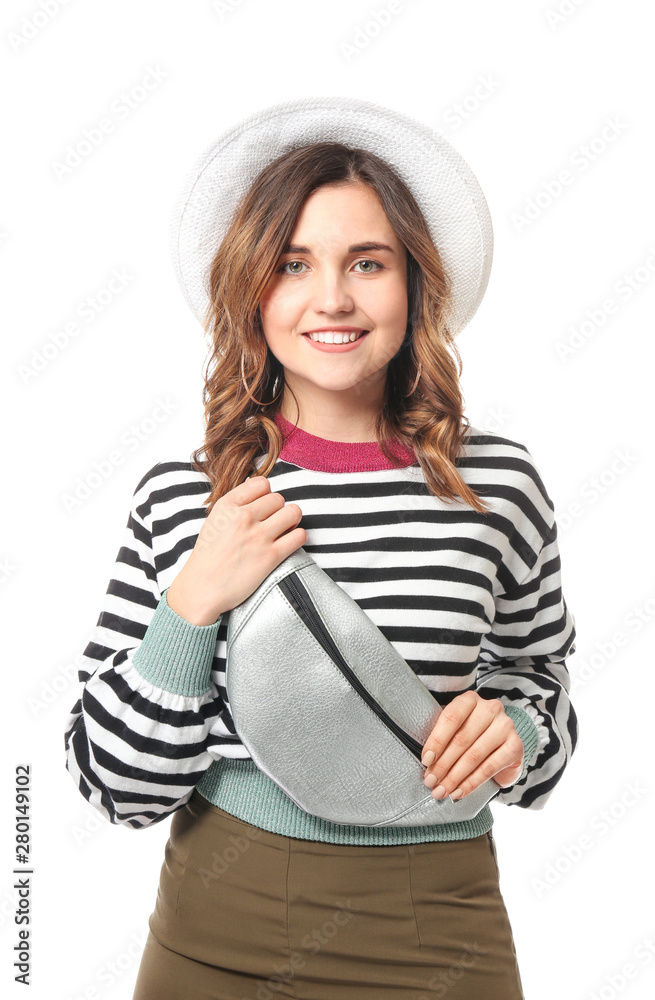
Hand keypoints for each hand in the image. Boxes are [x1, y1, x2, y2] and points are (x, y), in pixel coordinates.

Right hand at [166, 476, 306, 625]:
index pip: (261, 484)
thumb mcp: (214, 521)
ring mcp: (258, 536)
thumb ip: (235, 504)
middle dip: (278, 509)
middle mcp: (243, 517)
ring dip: (292, 520)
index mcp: (228, 506)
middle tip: (273, 522)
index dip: (266, 495)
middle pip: (278, 498)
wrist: (202, 589)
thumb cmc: (207, 557)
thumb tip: (255, 486)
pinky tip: (289, 543)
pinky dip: (298, 537)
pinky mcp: (270, 556)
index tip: (263, 507)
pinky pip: (299, 535)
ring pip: (293, 512)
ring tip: (284, 529)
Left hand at [420, 691, 523, 800]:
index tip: (426, 760)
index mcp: (470, 700)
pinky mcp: (516, 746)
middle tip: (430, 782)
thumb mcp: (456, 730)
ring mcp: (505, 726)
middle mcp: (490, 708)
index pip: (451, 718)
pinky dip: (471, 783)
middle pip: (461, 739)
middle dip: (442, 764)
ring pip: (474, 756)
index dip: (436, 740)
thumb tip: (427, 762)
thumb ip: (443, 739)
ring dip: (454, 777)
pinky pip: (489, 768)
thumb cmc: (473, 737)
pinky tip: (459, 792)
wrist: (503, 749)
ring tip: (442, 790)